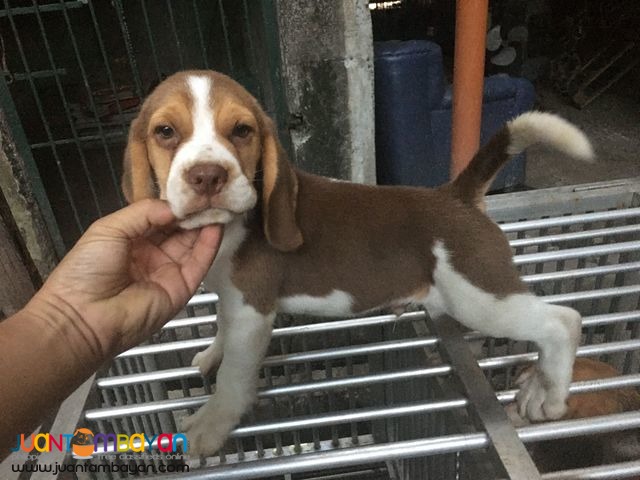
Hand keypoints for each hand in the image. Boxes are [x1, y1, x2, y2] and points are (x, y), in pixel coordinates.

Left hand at [25, 199, 221, 358]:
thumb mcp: (109, 229)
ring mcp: (168, 271)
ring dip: (205, 224)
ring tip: (217, 204)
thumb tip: (175, 207)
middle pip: (180, 229)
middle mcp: (152, 254)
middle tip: (209, 194)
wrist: (83, 317)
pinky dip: (210, 244)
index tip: (190, 189)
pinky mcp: (182, 288)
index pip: (161, 217)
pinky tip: (216, 226)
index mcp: (131, 239)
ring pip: (193, 243)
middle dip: (194, 211)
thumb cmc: (86, 270)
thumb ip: (144, 212)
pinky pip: (199, 263)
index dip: (175, 204)